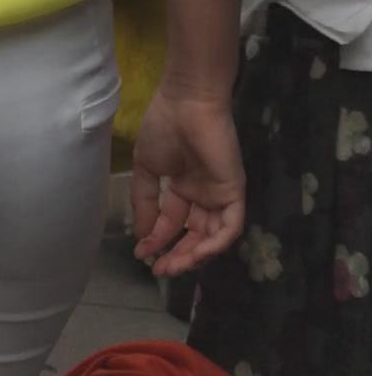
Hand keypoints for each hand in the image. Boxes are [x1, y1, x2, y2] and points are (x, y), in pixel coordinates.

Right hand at [131, 87, 244, 277]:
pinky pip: (230, 226)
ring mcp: (218, 195)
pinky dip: (217, 244)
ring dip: (195, 255)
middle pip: (193, 235)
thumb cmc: (163, 128)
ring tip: (175, 265)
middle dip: (177, 255)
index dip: (157, 240)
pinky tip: (198, 254)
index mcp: (181, 187)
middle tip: (160, 270)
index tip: (141, 254)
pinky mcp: (234, 192)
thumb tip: (141, 236)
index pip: (171, 223)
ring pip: (212, 236)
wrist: (186, 104)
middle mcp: (201, 195)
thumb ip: (145, 202)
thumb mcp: (146, 168)